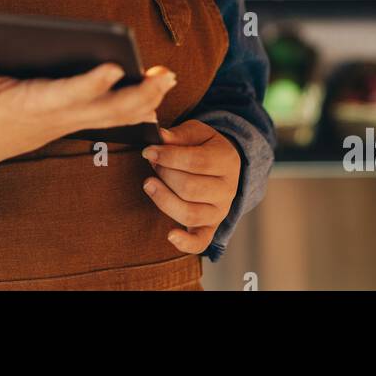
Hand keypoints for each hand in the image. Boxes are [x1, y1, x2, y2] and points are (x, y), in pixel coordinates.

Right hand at [0, 52, 176, 143]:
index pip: (71, 93)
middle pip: (109, 109)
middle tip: (165, 75)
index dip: (93, 83)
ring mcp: (78, 119)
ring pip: (120, 114)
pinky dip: (141, 107)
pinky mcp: (85, 119)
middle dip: (140, 94)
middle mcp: (65, 114)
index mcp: (39, 103)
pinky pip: (119, 117)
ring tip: (168, 77)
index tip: (116, 67)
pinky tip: (159, 93)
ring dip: (148, 99)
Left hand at [140, 119, 240, 254]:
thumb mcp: (197, 133)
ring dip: (164, 199)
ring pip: (190, 213)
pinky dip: (185, 243)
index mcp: (227, 161)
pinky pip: (200, 242)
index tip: (148, 151)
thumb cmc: (205, 146)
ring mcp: (220, 211)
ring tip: (149, 184)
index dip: (168, 157)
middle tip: (152, 164)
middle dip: (164, 174)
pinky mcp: (210, 227)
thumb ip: (179, 135)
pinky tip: (170, 234)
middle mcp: (227, 190)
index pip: (196, 162)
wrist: (223, 165)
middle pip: (190, 188)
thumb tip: (160, 137)